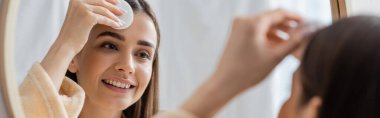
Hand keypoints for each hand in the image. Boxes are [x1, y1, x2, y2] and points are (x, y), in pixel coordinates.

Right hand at [58, 0, 123, 52]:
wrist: (65, 44)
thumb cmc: (72, 33)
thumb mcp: (78, 16)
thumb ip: (87, 10)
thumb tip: (103, 8)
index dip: (108, 0)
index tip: (117, 2)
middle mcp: (78, 1)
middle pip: (101, 2)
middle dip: (113, 7)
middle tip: (122, 11)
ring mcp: (82, 8)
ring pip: (104, 10)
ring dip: (114, 15)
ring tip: (121, 20)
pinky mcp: (88, 16)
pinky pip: (104, 18)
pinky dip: (112, 22)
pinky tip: (118, 25)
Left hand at [181, 9, 305, 116]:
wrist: (225, 83)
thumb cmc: (248, 71)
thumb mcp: (275, 56)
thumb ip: (294, 41)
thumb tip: (309, 30)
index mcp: (253, 22)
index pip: (280, 13)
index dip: (296, 17)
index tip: (308, 23)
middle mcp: (244, 20)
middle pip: (272, 18)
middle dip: (288, 26)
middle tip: (303, 34)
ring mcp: (239, 27)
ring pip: (265, 25)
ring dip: (279, 32)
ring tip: (293, 43)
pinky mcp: (237, 34)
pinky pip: (257, 31)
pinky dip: (268, 37)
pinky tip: (279, 46)